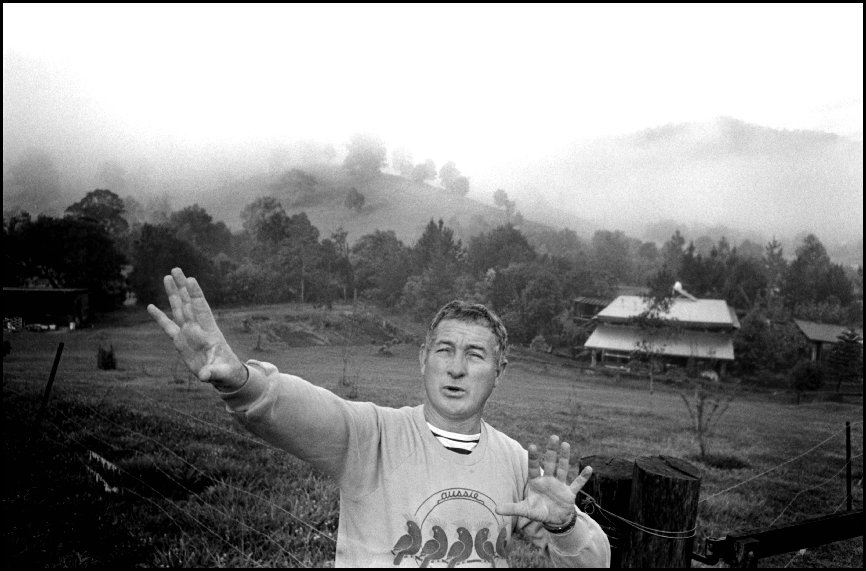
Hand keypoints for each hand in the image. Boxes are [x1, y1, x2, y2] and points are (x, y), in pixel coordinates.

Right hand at [146, 267, 246, 389]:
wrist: (224, 374)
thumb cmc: (225, 371)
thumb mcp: (220, 373)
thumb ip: (212, 373)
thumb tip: (204, 376)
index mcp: (208, 332)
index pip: (201, 309)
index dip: (196, 294)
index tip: (191, 279)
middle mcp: (197, 328)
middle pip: (188, 303)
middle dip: (182, 287)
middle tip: (176, 269)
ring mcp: (188, 332)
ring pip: (178, 309)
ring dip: (173, 293)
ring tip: (167, 277)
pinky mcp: (180, 341)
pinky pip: (167, 326)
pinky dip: (159, 317)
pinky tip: (151, 306)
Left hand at [495, 435, 591, 526]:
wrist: (555, 519)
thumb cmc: (539, 511)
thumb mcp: (525, 510)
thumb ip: (512, 508)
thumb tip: (495, 509)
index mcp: (537, 482)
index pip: (534, 467)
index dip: (534, 457)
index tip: (533, 445)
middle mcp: (549, 480)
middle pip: (550, 463)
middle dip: (551, 451)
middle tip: (553, 437)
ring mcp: (560, 485)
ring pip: (563, 468)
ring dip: (565, 458)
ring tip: (566, 444)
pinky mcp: (570, 493)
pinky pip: (577, 483)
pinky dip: (583, 477)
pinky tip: (588, 468)